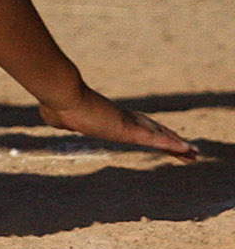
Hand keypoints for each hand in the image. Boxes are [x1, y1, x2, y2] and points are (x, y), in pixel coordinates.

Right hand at [38, 83, 197, 160]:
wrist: (61, 94)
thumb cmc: (58, 103)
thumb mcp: (58, 116)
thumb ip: (63, 120)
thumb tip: (55, 118)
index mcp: (108, 117)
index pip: (135, 125)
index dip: (150, 132)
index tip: (162, 139)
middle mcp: (122, 119)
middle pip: (153, 130)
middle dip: (170, 140)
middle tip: (188, 148)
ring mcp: (128, 123)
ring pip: (159, 136)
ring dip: (178, 145)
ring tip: (194, 153)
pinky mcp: (129, 129)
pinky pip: (156, 140)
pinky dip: (172, 145)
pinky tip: (187, 150)